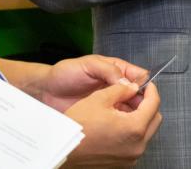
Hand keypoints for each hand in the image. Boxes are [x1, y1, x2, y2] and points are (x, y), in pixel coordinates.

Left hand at [30, 55, 148, 111]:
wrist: (46, 91)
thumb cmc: (66, 73)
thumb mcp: (88, 64)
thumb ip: (108, 70)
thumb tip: (128, 82)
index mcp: (115, 69)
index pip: (138, 75)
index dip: (144, 84)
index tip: (144, 93)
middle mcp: (115, 85)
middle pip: (137, 94)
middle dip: (140, 101)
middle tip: (137, 110)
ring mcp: (109, 101)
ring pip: (129, 108)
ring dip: (131, 113)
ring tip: (127, 118)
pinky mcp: (102, 115)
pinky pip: (117, 119)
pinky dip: (121, 122)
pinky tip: (119, 125)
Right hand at [62, 80, 161, 166]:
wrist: (64, 148)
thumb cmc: (78, 125)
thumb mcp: (100, 98)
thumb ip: (122, 90)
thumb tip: (132, 87)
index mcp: (135, 128)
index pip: (154, 104)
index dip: (151, 90)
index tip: (147, 85)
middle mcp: (137, 145)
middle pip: (154, 119)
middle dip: (147, 104)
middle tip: (134, 95)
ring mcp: (131, 156)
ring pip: (146, 132)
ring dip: (139, 118)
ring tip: (122, 108)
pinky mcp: (123, 162)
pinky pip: (136, 143)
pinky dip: (132, 131)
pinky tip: (117, 123)